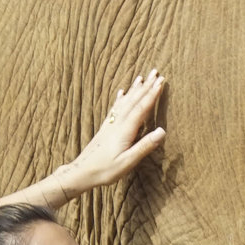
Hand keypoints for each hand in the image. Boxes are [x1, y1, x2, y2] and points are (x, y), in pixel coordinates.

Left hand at [52, 71, 167, 199]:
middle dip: (146, 86)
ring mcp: (110, 124)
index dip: (152, 94)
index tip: (161, 82)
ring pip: (124, 102)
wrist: (82, 172)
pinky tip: (122, 92)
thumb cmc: (105, 169)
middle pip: (134, 101)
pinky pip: (115, 108)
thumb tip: (162, 131)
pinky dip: (120, 98)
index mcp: (125, 130)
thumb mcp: (128, 161)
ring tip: (141, 77)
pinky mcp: (106, 127)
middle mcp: (117, 123)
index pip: (141, 108)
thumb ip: (144, 146)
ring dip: (134, 89)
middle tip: (156, 73)